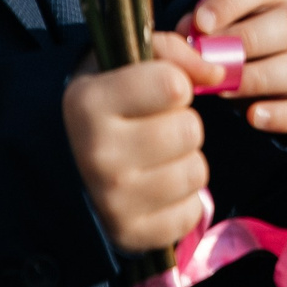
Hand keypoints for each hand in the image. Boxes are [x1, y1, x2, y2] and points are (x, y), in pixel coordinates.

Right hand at [62, 58, 208, 252]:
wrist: (69, 163)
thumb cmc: (112, 104)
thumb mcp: (129, 62)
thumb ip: (175, 52)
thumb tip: (217, 74)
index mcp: (89, 104)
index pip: (173, 86)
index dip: (177, 84)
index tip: (157, 91)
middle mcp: (96, 154)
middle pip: (189, 131)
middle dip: (183, 124)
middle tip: (157, 128)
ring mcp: (111, 200)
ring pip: (196, 172)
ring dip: (186, 162)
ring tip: (158, 158)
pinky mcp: (130, 234)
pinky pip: (192, 212)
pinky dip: (184, 200)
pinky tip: (157, 189)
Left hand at [166, 0, 286, 135]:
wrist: (243, 51)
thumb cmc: (219, 27)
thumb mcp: (206, 12)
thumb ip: (193, 22)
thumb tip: (186, 38)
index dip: (230, 2)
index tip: (200, 23)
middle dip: (245, 42)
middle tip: (209, 59)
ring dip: (258, 78)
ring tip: (223, 89)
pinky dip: (283, 115)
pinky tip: (254, 116)